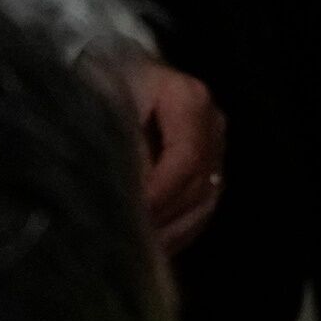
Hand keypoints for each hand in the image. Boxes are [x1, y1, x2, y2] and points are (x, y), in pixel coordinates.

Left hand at [123, 57, 225, 254]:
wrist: (113, 71)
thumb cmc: (105, 80)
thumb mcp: (105, 100)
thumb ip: (122, 144)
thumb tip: (131, 194)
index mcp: (190, 99)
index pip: (187, 157)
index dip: (161, 193)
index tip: (128, 216)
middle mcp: (212, 125)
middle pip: (198, 184)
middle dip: (162, 216)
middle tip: (125, 240)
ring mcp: (215, 148)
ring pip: (203, 203)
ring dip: (171, 231)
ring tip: (135, 249)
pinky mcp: (208, 169)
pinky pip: (201, 210)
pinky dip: (176, 232)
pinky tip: (149, 245)